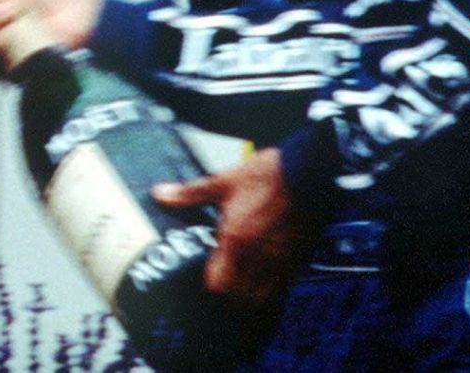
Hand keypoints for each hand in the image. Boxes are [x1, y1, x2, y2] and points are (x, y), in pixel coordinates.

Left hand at [153, 148, 311, 311]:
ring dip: (252, 295)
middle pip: (242, 298)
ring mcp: (282, 260)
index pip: (219, 283)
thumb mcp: (223, 181)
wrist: (309, 172)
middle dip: (230, 295)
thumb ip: (190, 193)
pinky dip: (274, 287)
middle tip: (224, 281)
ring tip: (243, 282)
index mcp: (237, 239)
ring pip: (265, 296)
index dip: (210, 283)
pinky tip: (266, 274)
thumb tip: (161, 194)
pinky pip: (285, 286)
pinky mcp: (299, 258)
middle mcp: (259, 256)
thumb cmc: (268, 176)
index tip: (206, 274)